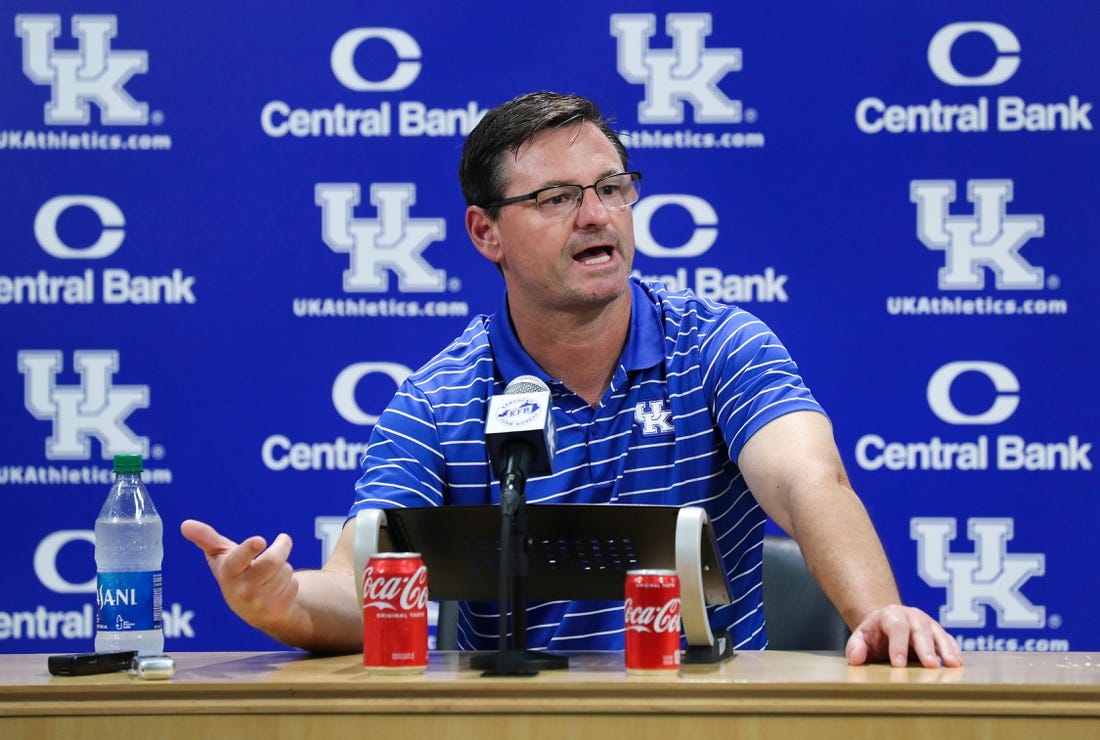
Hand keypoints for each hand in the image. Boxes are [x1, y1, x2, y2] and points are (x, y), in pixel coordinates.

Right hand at [180, 519, 300, 633]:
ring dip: (285, 568)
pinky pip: (294, 586)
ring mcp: (258, 602)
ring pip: (286, 571)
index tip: (259, 540)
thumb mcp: (221, 556)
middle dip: (282, 546)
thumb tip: (185, 524)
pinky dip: (291, 584)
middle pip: (273, 560)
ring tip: (273, 574)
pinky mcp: (275, 611)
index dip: (249, 549)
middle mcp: (241, 589)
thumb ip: (206, 539)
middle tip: (284, 541)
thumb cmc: (237, 573)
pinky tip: (279, 590)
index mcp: (228, 571)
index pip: (238, 559)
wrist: (254, 610)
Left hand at [845, 604, 962, 667]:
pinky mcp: (938, 633)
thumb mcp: (860, 638)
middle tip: (930, 666)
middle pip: (920, 630)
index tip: (898, 664)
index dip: (898, 645)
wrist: (886, 624)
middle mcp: (912, 616)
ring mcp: (927, 623)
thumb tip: (855, 658)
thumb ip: (855, 647)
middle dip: (925, 648)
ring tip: (952, 665)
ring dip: (946, 649)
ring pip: (938, 633)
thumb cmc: (873, 635)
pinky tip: (957, 663)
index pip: (896, 628)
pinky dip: (954, 650)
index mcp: (891, 615)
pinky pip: (948, 640)